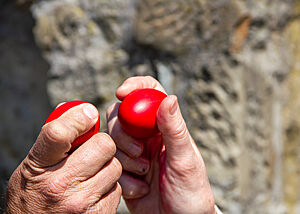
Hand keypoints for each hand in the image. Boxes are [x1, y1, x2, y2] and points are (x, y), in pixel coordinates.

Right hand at [5, 103, 121, 213]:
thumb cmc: (34, 195)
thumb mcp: (34, 165)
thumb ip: (55, 139)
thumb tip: (82, 110)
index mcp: (38, 167)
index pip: (59, 133)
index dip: (78, 118)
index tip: (89, 114)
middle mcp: (59, 185)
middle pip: (104, 145)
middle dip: (102, 145)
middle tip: (93, 152)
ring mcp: (80, 202)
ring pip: (115, 167)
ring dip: (107, 168)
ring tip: (91, 176)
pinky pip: (118, 189)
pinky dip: (110, 188)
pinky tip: (94, 192)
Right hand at [107, 76, 215, 213]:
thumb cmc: (190, 193)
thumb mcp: (185, 160)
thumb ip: (175, 129)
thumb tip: (170, 98)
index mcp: (165, 126)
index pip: (150, 93)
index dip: (135, 86)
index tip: (122, 92)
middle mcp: (148, 135)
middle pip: (121, 115)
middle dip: (124, 134)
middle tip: (140, 153)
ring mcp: (134, 152)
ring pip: (112, 140)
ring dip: (125, 159)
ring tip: (145, 174)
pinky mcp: (123, 170)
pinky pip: (109, 164)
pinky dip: (122, 177)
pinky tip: (140, 189)